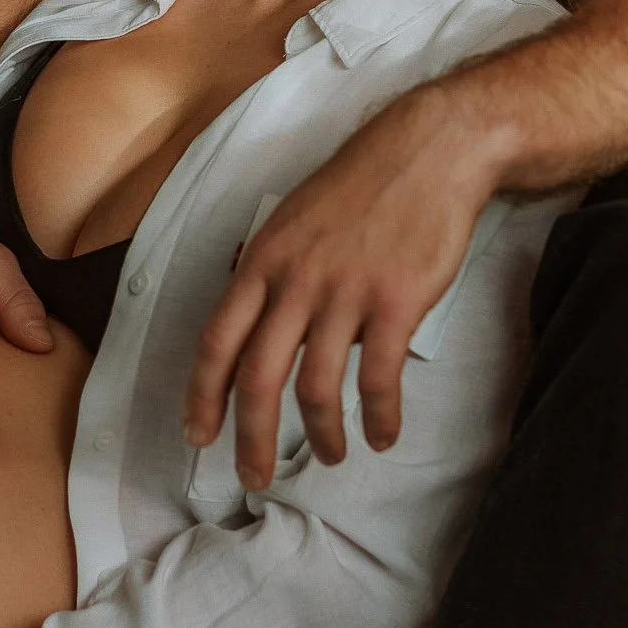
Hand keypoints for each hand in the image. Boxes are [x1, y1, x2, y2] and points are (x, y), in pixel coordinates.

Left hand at [184, 81, 498, 488]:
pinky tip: (383, 435)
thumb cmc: (363, 184)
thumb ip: (273, 271)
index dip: (202, 396)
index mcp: (263, 260)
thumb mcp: (295, 218)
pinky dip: (378, 417)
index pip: (217, 340)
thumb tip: (257, 325)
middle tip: (254, 476)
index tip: (198, 435)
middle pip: (258, 378)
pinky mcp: (395, 304)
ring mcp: (345, 293)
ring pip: (316, 387)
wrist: (429, 151)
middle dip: (251, 438)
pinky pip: (378, 379)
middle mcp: (295, 280)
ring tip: (330, 455)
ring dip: (320, 434)